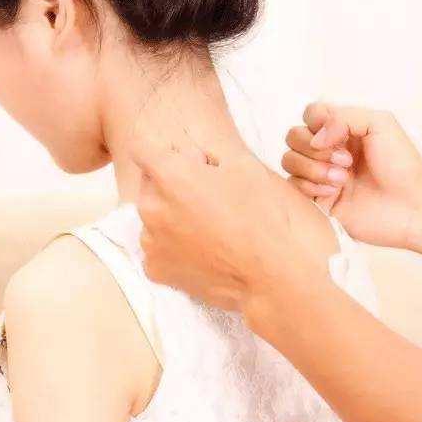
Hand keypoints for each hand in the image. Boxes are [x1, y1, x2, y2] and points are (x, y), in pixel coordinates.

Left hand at [130, 138, 339, 318]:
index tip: (188, 163)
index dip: (168, 153)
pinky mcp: (157, 270)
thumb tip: (192, 157)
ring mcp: (151, 243)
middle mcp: (152, 208)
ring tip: (210, 228)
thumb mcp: (242, 164)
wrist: (278, 273)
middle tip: (209, 198)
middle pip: (149, 185)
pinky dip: (174, 246)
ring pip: (153, 217)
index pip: (143, 149)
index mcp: (170, 176)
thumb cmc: (266, 215)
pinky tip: (203, 250)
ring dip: (172, 216)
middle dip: (171, 184)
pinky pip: (157, 248)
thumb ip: (204, 154)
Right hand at [283, 102, 421, 248]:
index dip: (316, 121)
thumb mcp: (380, 122)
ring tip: (342, 179)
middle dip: (314, 148)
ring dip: (313, 167)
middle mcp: (328, 150)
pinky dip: (311, 186)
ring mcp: (320, 175)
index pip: (309, 114)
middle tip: (346, 161)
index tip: (339, 135)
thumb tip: (316, 138)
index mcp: (342, 130)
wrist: (411, 206)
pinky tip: (335, 192)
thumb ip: (343, 117)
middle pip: (293, 136)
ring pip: (289, 161)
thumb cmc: (402, 164)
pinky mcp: (316, 200)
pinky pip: (293, 187)